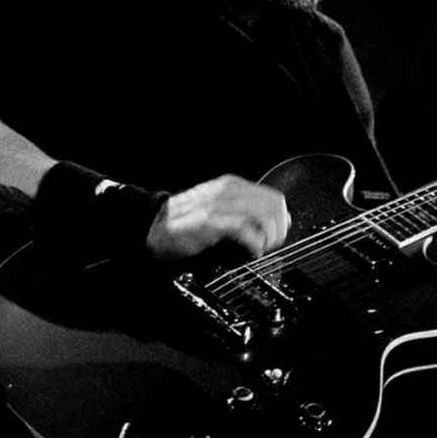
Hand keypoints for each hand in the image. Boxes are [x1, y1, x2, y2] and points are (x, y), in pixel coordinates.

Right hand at [146, 174, 290, 260]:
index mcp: (231, 186)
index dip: (281, 218)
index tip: (278, 234)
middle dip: (279, 228)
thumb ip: (242, 210)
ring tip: (263, 248)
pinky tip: (251, 251)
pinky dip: (254, 243)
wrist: (155, 226)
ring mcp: (218, 206)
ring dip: (269, 236)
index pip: (272, 196)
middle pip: (273, 205)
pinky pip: (243, 230)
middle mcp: (227, 191)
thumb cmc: (186, 221)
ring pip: (262, 215)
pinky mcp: (209, 222)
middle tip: (272, 244)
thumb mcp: (218, 208)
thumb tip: (271, 221)